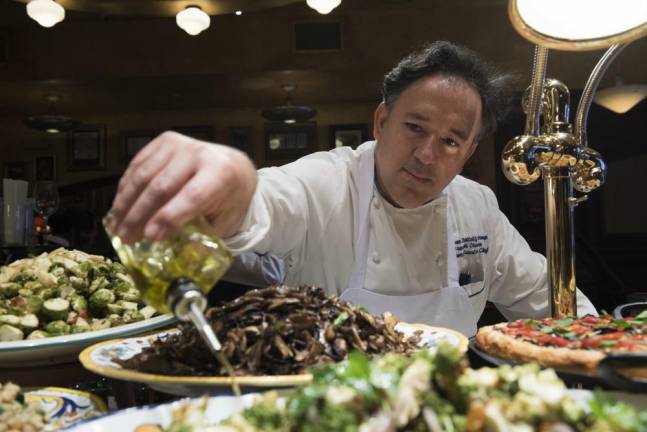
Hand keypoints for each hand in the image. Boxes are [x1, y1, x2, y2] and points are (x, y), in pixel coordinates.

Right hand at [110, 131, 256, 242]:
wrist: (233, 166)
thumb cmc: (228, 198)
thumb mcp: (225, 219)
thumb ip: (202, 233)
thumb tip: (176, 253)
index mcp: (221, 173)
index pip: (191, 196)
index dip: (168, 217)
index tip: (150, 237)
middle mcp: (199, 154)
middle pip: (162, 186)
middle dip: (140, 215)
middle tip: (126, 237)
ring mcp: (179, 144)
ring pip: (144, 175)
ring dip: (126, 204)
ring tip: (118, 228)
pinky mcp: (164, 141)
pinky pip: (137, 165)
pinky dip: (126, 188)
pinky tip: (120, 208)